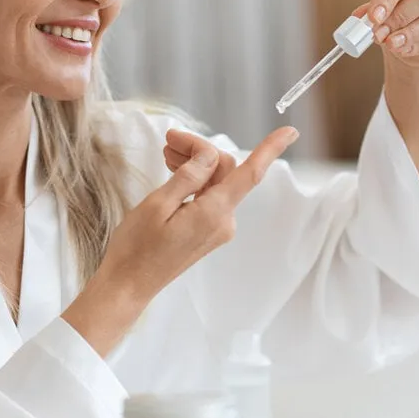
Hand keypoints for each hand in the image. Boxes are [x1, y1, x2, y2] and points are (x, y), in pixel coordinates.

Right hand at [101, 126, 298, 299]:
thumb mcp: (158, 204)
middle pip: (224, 171)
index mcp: (214, 213)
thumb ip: (189, 176)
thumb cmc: (136, 248)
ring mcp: (217, 229)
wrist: (128, 285)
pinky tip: (174, 171)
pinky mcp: (207, 233)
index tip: (290, 131)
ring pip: (215, 182)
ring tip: (166, 152)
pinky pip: (208, 197)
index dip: (270, 149)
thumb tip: (210, 155)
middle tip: (168, 139)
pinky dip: (194, 180)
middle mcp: (223, 221)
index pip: (250, 174)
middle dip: (199, 150)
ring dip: (194, 163)